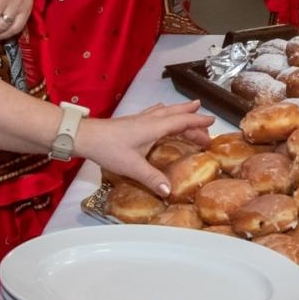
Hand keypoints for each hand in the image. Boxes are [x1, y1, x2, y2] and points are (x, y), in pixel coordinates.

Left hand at [74, 101, 216, 196]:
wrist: (86, 136)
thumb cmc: (109, 148)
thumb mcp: (132, 166)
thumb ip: (152, 178)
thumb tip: (170, 192)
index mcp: (154, 127)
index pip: (182, 121)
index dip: (198, 121)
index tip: (213, 121)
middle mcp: (150, 120)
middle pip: (177, 115)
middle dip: (193, 118)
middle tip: (207, 124)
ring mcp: (141, 118)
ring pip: (166, 111)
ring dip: (180, 111)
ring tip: (190, 107)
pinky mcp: (132, 121)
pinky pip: (155, 112)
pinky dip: (165, 111)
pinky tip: (161, 111)